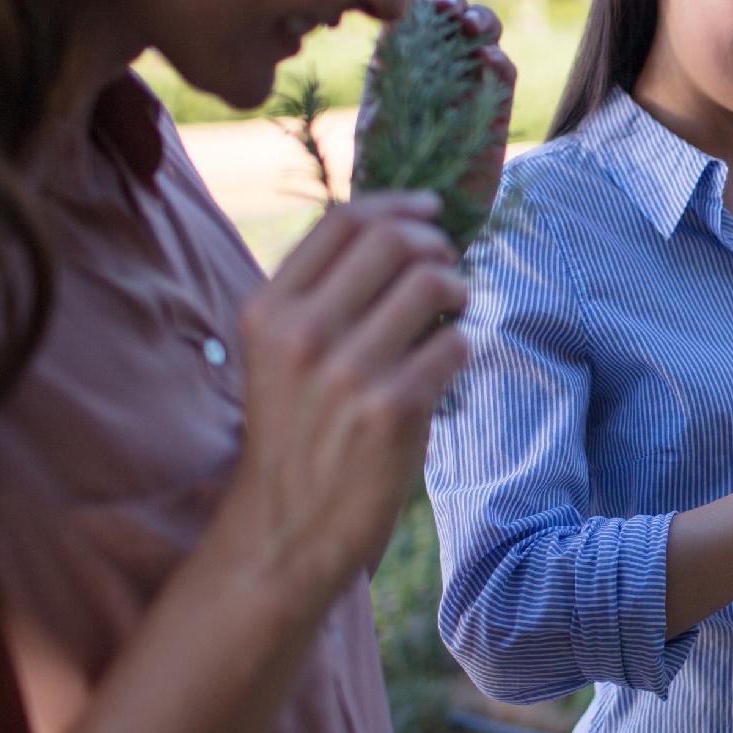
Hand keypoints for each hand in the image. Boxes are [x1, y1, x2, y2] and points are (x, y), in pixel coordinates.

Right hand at [230, 193, 470, 588]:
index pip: (343, 221)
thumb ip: (320, 294)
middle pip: (392, 240)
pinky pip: (455, 343)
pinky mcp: (392, 409)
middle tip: (448, 267)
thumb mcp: (278, 353)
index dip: (398, 204)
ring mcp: (348, 371)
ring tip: (456, 311)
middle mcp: (302, 333)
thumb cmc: (294, 431)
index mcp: (268, 309)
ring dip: (458, 289)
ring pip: (432, 283)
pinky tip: (452, 360)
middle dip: (435, 243)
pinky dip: (464, 344)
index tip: (430, 209)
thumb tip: (395, 229)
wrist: (284, 528)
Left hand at [357, 0, 517, 217]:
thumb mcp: (376, 126)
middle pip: (454, 23)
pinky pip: (505, 77)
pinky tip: (487, 58)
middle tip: (450, 9)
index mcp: (402, 71)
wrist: (421, 224)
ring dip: (482, 23)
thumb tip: (394, 30)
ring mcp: (470, 92)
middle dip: (455, 5)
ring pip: (485, 40)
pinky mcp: (495, 114)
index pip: (415, 22)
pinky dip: (499, 60)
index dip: (421, 4)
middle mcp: (438, 76)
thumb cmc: (386, 181)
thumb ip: (386, 81)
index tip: (419, 0)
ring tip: (469, 25)